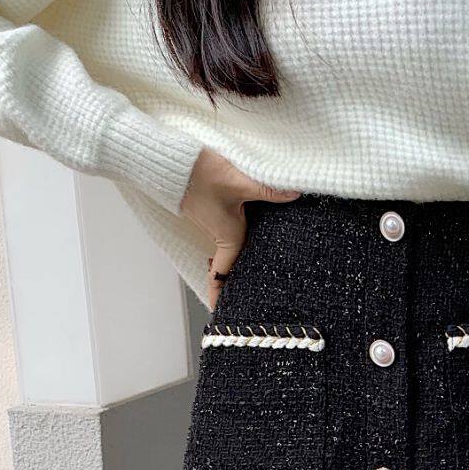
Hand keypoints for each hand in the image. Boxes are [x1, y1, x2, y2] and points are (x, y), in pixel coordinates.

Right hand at [180, 148, 299, 309]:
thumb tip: (296, 193)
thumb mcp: (241, 182)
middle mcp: (220, 233)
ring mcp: (214, 222)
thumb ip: (269, 190)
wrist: (172, 157)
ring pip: (230, 246)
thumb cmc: (201, 173)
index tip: (219, 312)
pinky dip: (235, 240)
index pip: (223, 275)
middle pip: (230, 263)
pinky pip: (226, 231)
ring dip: (238, 258)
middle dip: (237, 280)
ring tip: (252, 271)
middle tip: (248, 296)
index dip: (220, 296)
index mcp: (227, 236)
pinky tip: (248, 233)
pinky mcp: (212, 209)